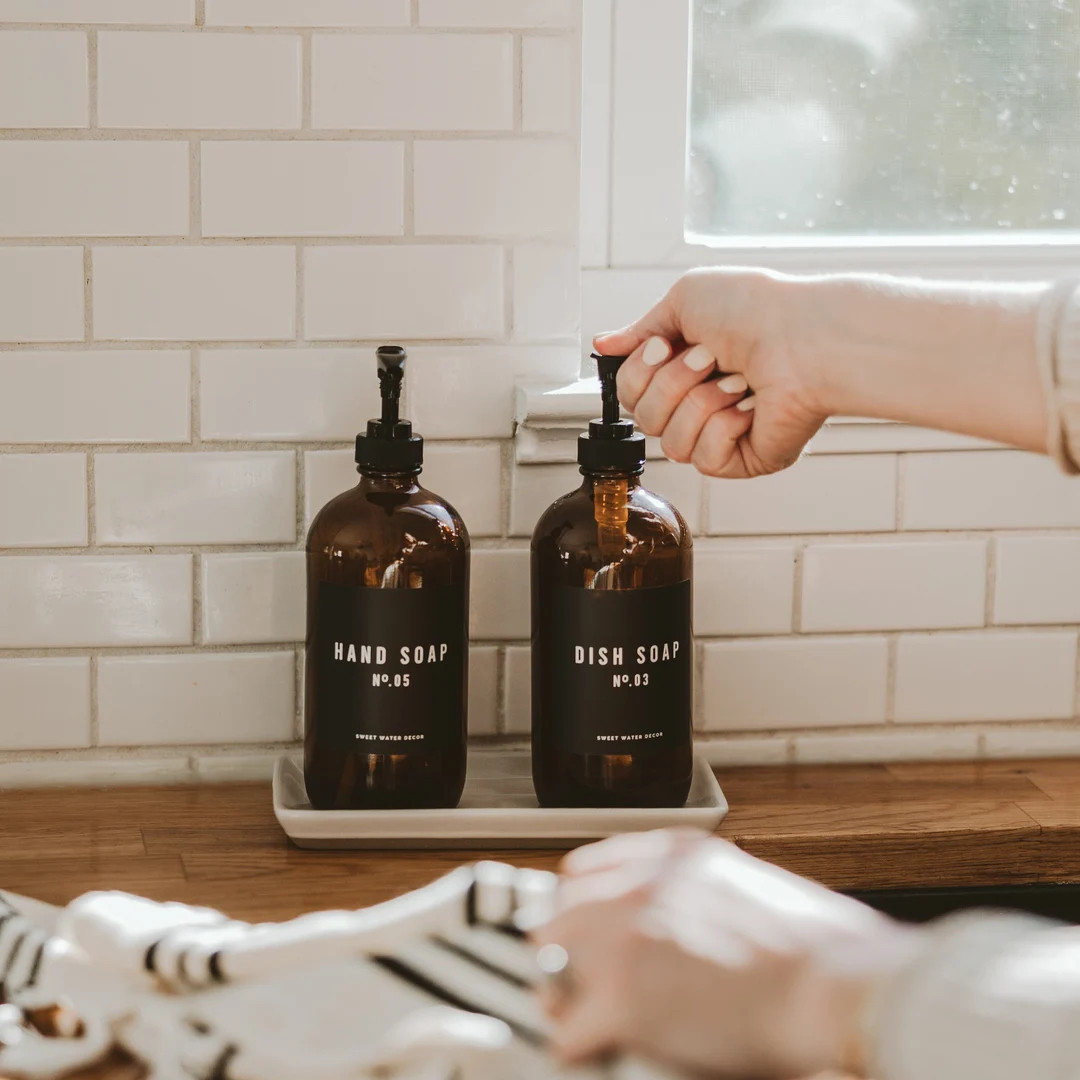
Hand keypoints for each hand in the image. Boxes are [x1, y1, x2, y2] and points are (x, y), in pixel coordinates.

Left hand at [532, 830, 916, 1078]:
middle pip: (556, 919)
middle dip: (567, 957)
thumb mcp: (744, 883)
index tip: (588, 942)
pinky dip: (583, 1048)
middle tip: (586, 993)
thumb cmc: (818, 946)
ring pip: (550, 970)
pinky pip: (568, 1032)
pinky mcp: (625, 1000)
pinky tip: (609, 1052)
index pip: (582, 873)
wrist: (838, 985)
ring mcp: (624, 940)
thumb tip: (671, 933)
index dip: (582, 914)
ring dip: (568, 1001)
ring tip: (596, 1026)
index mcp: (669, 854)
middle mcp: (637, 885)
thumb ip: (692, 895)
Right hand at [595, 267, 831, 479]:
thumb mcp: (683, 302)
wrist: (804, 336)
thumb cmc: (755, 310)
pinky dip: (725, 426)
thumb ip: (640, 330)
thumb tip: (605, 344)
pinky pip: (705, 459)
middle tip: (710, 357)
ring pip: (672, 444)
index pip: (629, 393)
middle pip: (644, 419)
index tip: (666, 345)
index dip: (640, 372)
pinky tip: (750, 406)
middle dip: (672, 384)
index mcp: (683, 367)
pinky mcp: (744, 459)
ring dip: (701, 403)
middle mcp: (699, 402)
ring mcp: (721, 434)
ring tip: (736, 379)